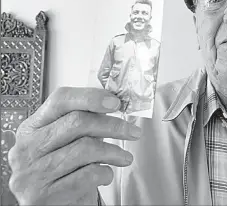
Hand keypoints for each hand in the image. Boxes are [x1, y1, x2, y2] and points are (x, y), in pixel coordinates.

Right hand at [8, 87, 141, 204]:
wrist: (52, 205)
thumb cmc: (63, 170)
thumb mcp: (67, 142)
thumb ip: (84, 122)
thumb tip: (114, 104)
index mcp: (32, 127)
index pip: (60, 100)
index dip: (91, 97)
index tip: (116, 102)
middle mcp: (28, 147)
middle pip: (77, 122)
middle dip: (112, 125)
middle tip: (132, 131)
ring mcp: (33, 173)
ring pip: (85, 149)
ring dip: (114, 152)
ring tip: (125, 157)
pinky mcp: (43, 196)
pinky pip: (87, 175)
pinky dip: (105, 172)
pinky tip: (107, 174)